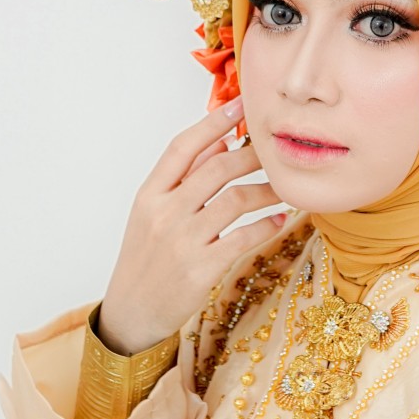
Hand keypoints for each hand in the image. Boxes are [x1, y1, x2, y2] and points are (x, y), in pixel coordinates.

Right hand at [98, 97, 285, 354]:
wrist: (131, 314)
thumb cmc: (146, 258)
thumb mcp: (153, 213)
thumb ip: (184, 176)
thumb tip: (221, 140)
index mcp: (149, 194)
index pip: (182, 146)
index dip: (213, 121)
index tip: (241, 104)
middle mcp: (164, 213)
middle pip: (217, 168)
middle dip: (253, 155)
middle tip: (276, 151)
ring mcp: (182, 241)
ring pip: (236, 200)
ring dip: (268, 190)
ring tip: (286, 189)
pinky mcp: (201, 269)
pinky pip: (244, 237)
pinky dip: (266, 225)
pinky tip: (279, 219)